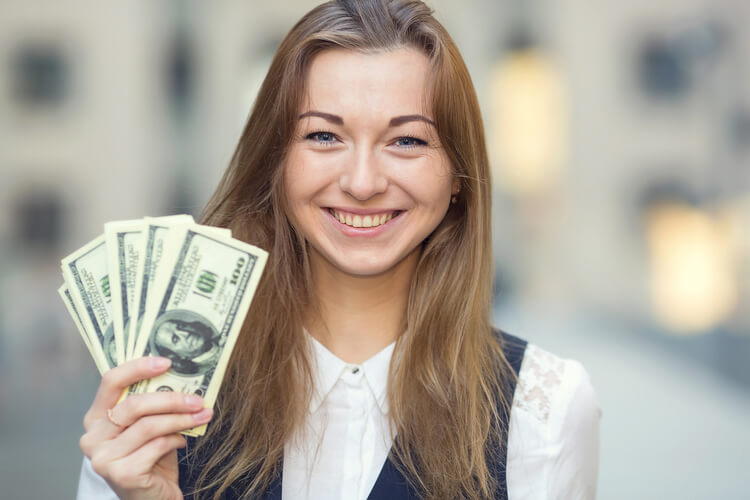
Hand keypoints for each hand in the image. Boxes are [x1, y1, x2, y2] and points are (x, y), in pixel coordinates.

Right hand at [79, 356, 213, 499]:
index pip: (110, 382)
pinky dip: (175, 440)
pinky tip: (182, 441)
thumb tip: (181, 376)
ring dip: (181, 419)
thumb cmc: (151, 457)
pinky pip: (156, 446)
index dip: (137, 367)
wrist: (152, 497)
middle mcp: (92, 437)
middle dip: (171, 399)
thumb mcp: (149, 425)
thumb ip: (154, 404)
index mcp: (96, 418)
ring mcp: (103, 458)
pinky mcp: (120, 474)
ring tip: (201, 416)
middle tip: (197, 399)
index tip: (166, 362)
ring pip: (149, 425)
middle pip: (134, 405)